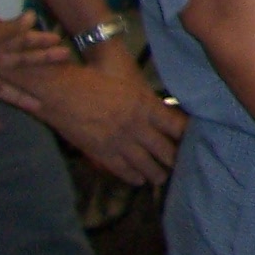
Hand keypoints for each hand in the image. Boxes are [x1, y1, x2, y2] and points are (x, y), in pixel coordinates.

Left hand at [0, 15, 71, 128]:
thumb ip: (10, 29)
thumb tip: (32, 15)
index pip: (22, 43)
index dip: (39, 41)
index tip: (58, 40)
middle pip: (18, 64)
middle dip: (40, 62)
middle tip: (63, 61)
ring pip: (2, 91)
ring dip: (20, 98)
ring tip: (40, 106)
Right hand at [33, 55, 186, 184]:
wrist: (59, 90)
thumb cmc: (93, 74)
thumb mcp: (127, 75)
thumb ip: (143, 89)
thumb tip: (157, 98)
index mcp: (146, 105)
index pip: (177, 125)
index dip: (187, 134)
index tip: (195, 140)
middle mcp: (136, 126)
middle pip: (164, 148)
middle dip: (174, 159)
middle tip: (184, 166)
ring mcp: (118, 141)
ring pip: (144, 163)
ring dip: (155, 172)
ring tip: (162, 178)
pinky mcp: (99, 152)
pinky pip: (120, 168)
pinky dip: (131, 176)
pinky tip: (138, 180)